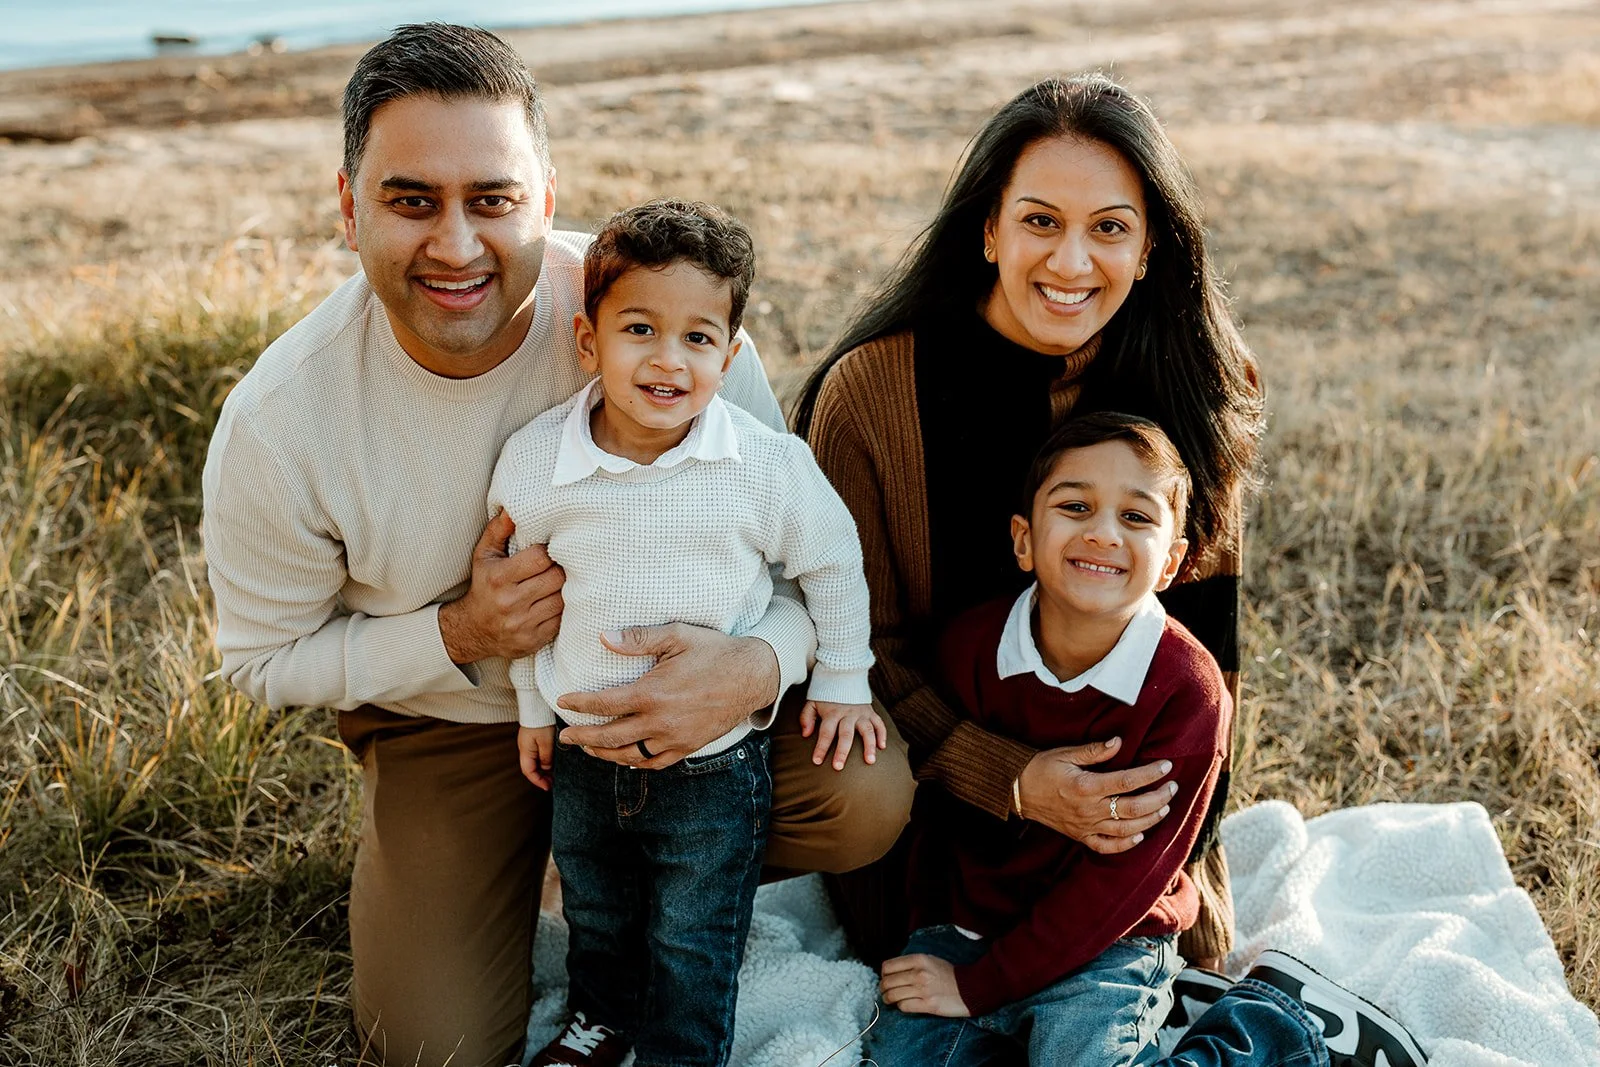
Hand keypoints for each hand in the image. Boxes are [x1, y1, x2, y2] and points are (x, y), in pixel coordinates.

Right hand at [438, 510, 564, 663]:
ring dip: (564, 589)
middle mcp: (510, 602)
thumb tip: (512, 508)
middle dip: (560, 569)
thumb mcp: (484, 555)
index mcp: (499, 578)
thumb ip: (499, 530)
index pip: (540, 558)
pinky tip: (555, 601)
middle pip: (556, 578)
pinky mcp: (534, 639)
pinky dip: (563, 609)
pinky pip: (561, 620)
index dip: (549, 552)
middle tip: (559, 565)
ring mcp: (523, 624)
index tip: (549, 551)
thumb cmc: (483, 585)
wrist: (473, 629)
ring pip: (562, 600)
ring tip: (559, 582)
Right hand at [518, 725, 554, 789]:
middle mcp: (524, 748)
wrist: (537, 705)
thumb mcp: (546, 742)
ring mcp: (528, 743)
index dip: (538, 781)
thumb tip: (546, 769)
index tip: (548, 787)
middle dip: (541, 777)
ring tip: (554, 775)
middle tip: (552, 783)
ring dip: (543, 769)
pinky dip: (543, 761)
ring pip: (534, 762)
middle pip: (530, 768)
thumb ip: (546, 757)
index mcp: (525, 751)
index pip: (528, 771)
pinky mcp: (532, 738)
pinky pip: (536, 754)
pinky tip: (551, 762)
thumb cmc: (541, 722)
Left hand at [555, 624, 778, 768]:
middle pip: (610, 736)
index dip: (579, 704)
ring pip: (630, 755)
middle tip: (565, 737)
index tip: (563, 701)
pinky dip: (636, 763)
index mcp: (652, 693)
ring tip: (589, 748)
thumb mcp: (677, 635)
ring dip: (605, 753)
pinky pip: (656, 762)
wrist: (753, 675)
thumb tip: (603, 637)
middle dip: (583, 737)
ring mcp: (674, 738)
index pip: (603, 704)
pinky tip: (625, 758)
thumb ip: (638, 638)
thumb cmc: (714, 651)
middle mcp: (659, 721)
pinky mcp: (688, 746)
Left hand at [801, 700, 885, 769]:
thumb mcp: (812, 703)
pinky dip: (882, 734)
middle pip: (845, 734)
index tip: (817, 761)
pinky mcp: (871, 712)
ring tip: (870, 761)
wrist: (843, 675)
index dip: (821, 747)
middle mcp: (848, 714)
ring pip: (867, 730)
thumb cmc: (826, 695)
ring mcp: (861, 713)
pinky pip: (879, 723)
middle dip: (842, 751)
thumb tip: (805, 734)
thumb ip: (806, 718)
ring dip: (869, 746)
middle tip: (838, 767)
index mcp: (832, 713)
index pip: (826, 732)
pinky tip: (882, 747)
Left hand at [880, 954, 968, 1017]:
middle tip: (885, 991)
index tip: (886, 978)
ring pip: (892, 996)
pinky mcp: (928, 1005)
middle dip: (883, 988)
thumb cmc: (950, 974)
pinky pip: (903, 1007)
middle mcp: (919, 974)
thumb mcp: (931, 960)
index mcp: (919, 960)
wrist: (971, 988)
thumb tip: (892, 970)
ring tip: (890, 1000)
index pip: (888, 966)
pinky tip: (904, 1004)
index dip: (883, 974)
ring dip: (888, 999)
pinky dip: (901, 1007)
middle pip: (887, 982)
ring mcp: (923, 990)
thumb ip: (912, 963)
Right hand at [1017, 738, 1176, 852]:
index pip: (1126, 781)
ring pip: (1125, 830)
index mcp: (1085, 786)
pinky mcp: (1080, 836)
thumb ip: (1094, 750)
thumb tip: (1118, 742)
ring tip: (1164, 808)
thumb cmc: (1041, 767)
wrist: (1017, 790)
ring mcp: (1085, 826)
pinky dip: (1125, 845)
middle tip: (1173, 788)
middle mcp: (1088, 809)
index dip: (1149, 774)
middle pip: (1133, 808)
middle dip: (1158, 798)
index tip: (1166, 766)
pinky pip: (1106, 846)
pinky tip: (1140, 836)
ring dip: (1149, 820)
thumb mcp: (1065, 753)